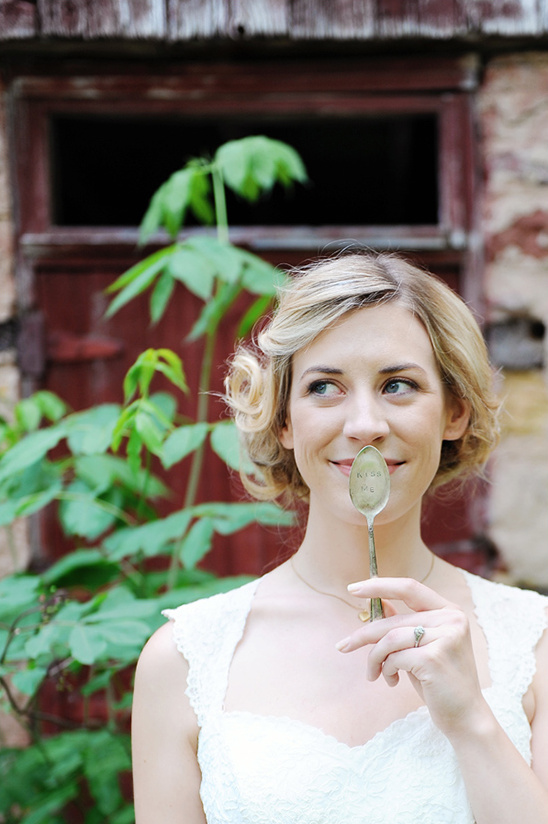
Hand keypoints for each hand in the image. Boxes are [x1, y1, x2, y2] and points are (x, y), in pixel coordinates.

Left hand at [335, 577, 488, 738]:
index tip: (353, 589)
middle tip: (342, 646)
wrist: (465, 718)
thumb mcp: (419, 648)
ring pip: (390, 638)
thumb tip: (377, 602)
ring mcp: (446, 637)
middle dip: (364, 634)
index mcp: (449, 611)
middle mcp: (451, 620)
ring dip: (374, 658)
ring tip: (374, 673)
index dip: (379, 586)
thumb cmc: (439, 681)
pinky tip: (391, 681)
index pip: (409, 587)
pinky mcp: (434, 658)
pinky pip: (394, 657)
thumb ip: (402, 624)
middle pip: (394, 619)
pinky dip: (386, 669)